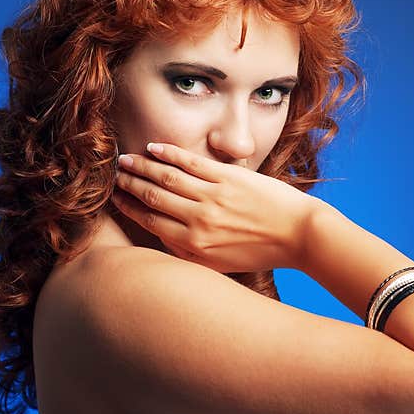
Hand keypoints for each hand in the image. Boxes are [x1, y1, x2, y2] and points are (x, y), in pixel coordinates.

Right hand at [111, 142, 318, 273]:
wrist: (299, 235)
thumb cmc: (261, 252)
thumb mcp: (220, 264)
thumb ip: (188, 253)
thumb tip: (161, 236)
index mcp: (194, 245)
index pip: (150, 221)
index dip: (129, 207)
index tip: (115, 197)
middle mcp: (199, 221)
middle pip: (153, 197)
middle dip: (129, 184)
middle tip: (114, 174)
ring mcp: (213, 197)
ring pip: (167, 177)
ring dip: (142, 167)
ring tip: (126, 160)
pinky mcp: (229, 178)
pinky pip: (191, 163)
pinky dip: (170, 154)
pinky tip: (154, 149)